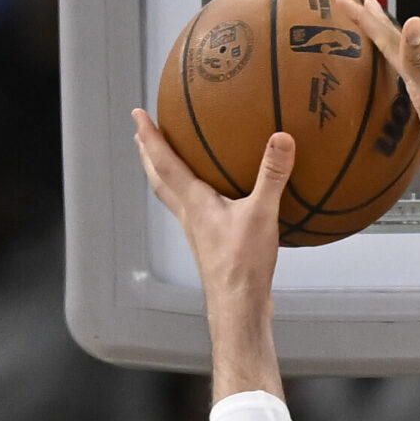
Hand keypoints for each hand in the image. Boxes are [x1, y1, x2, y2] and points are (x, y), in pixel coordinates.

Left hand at [130, 109, 289, 396]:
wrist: (239, 306)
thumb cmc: (243, 264)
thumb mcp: (261, 215)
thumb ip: (271, 176)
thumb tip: (282, 137)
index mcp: (194, 201)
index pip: (164, 161)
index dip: (150, 136)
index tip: (137, 114)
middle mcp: (189, 214)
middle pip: (159, 178)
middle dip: (149, 153)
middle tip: (140, 133)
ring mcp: (197, 231)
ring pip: (171, 196)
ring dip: (163, 174)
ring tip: (163, 160)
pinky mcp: (210, 245)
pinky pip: (192, 210)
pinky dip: (189, 195)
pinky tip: (208, 196)